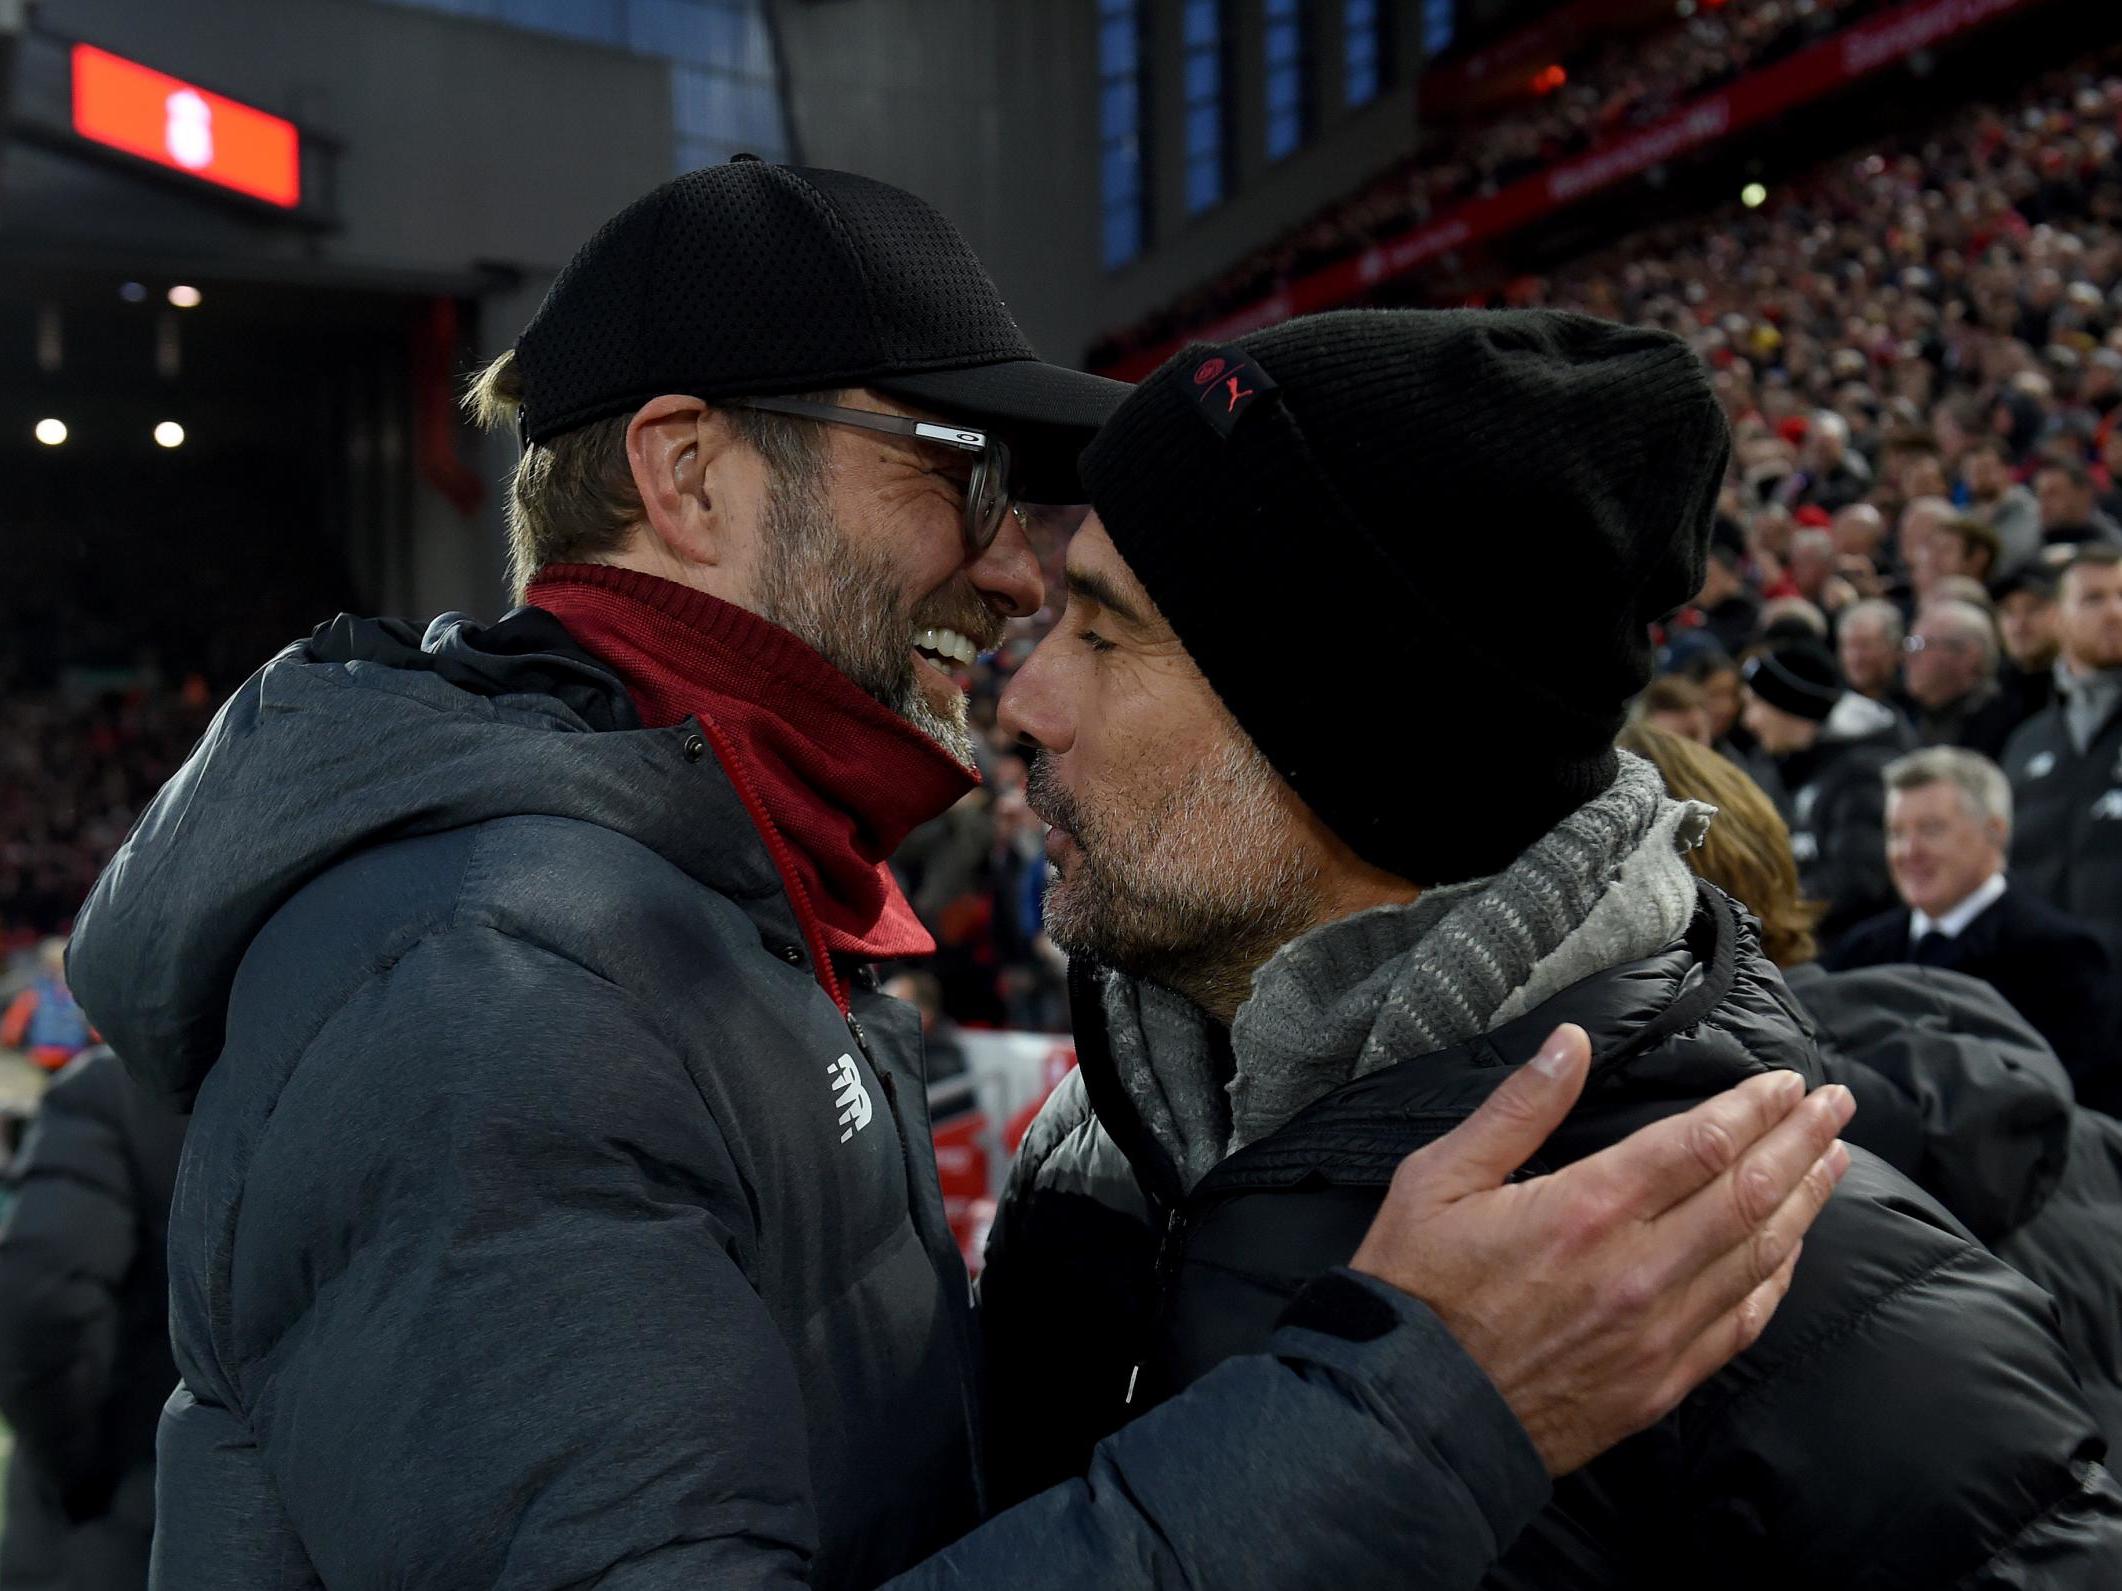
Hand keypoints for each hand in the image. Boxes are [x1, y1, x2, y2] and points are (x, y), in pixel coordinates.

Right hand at [1349, 1022, 1851, 1475]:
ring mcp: (1657, 1332)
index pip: (1701, 1143)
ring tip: (1834, 1159)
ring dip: (1805, 1202)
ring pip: (1759, 1257)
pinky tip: (1792, 1250)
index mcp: (1587, 1209)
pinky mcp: (1660, 1382)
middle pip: (1749, 1193)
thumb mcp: (1439, 1178)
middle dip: (1799, 1141)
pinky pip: (1741, 1323)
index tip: (1786, 1081)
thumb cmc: (1416, 1288)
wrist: (1414, 1412)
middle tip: (1834, 1104)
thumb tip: (1571, 1042)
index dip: (1753, 1107)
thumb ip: (1517, 1108)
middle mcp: (1638, 1269)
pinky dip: (1777, 1279)